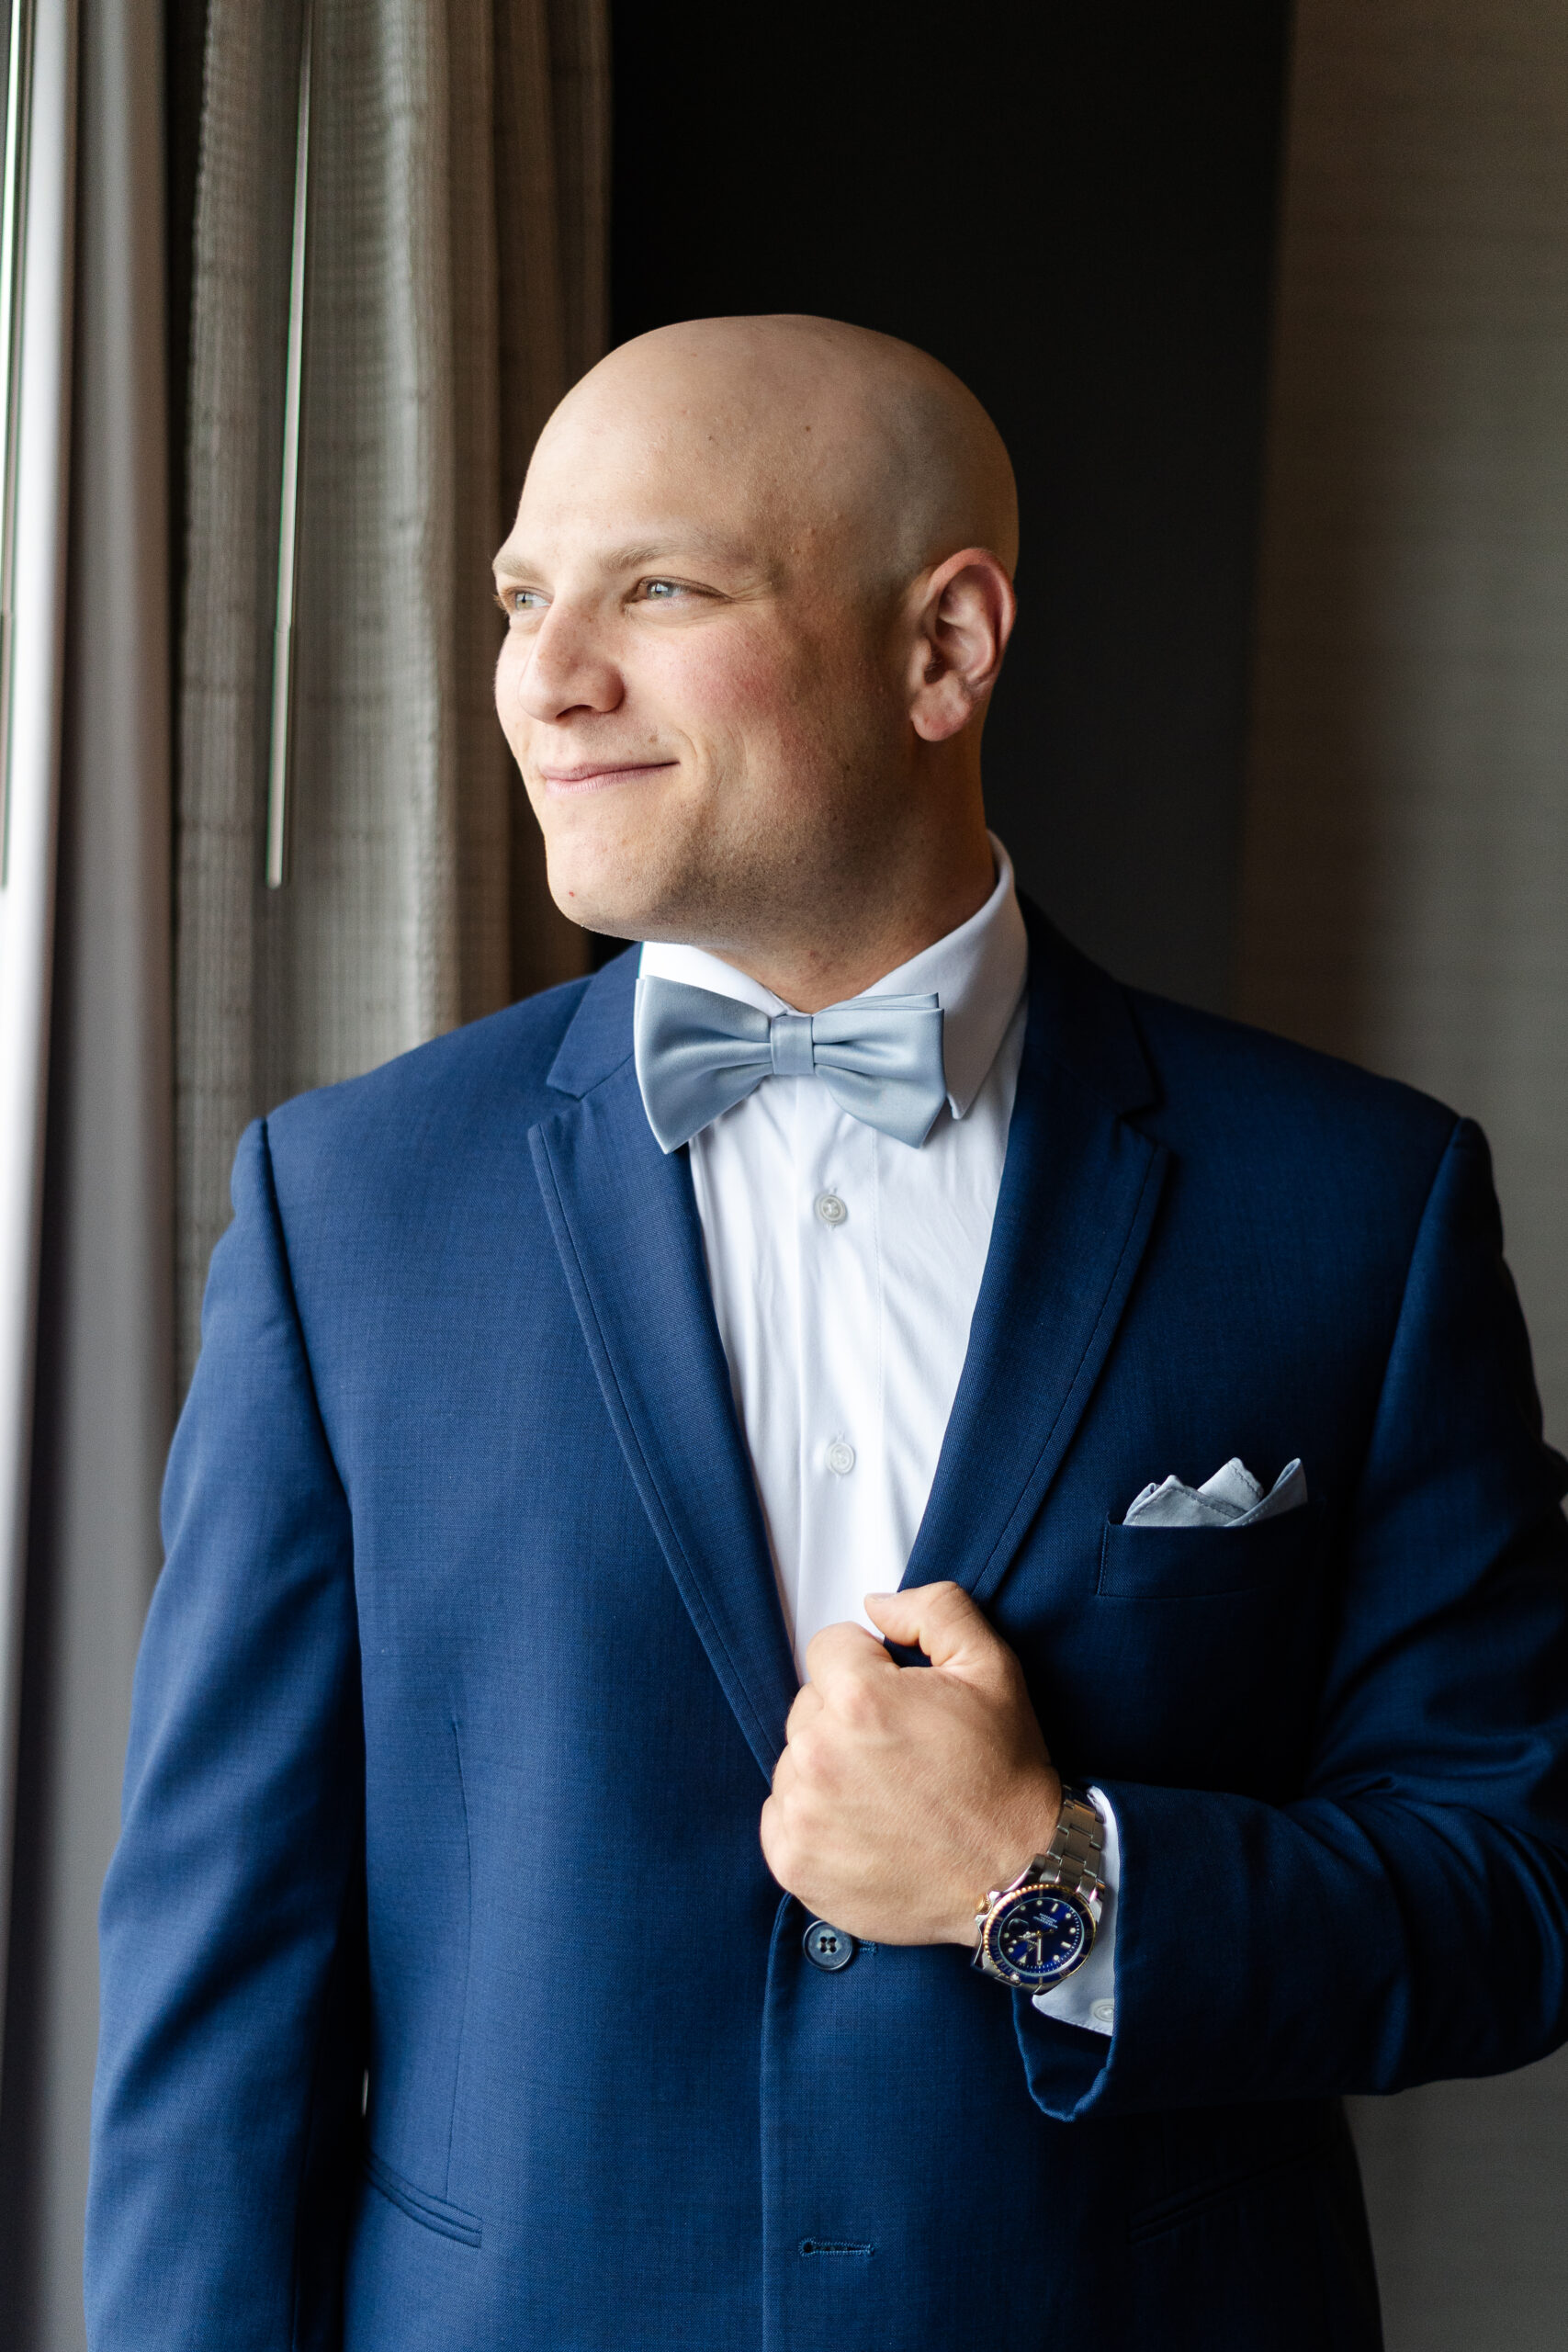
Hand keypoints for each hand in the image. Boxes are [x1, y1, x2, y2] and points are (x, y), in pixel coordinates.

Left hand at [759, 1581, 1060, 1944]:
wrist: (1018, 1876)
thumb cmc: (1005, 1778)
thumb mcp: (993, 1667)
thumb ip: (934, 1609)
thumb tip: (876, 1605)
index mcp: (860, 1699)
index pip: (829, 1647)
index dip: (871, 1665)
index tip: (901, 1699)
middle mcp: (820, 1755)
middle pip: (810, 1703)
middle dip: (848, 1716)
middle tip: (902, 1751)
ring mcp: (803, 1814)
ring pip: (796, 1758)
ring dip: (831, 1766)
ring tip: (889, 1793)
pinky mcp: (795, 1863)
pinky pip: (781, 1814)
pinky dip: (814, 1818)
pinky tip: (865, 1826)